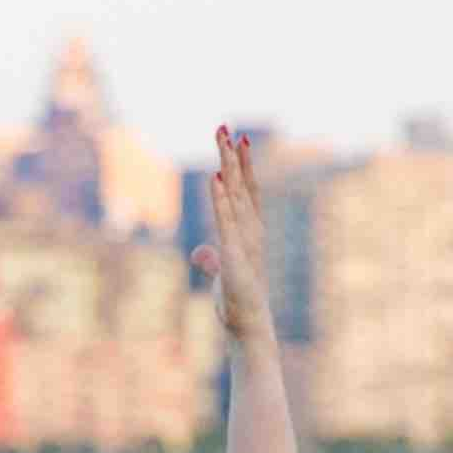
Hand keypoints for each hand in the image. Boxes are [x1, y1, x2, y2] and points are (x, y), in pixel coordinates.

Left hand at [208, 125, 280, 345]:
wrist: (248, 326)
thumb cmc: (237, 302)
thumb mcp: (221, 273)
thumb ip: (211, 259)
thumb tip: (200, 251)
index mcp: (250, 231)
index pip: (248, 190)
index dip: (243, 164)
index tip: (239, 139)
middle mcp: (251, 230)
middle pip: (241, 184)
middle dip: (232, 155)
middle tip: (224, 126)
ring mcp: (244, 240)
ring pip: (235, 195)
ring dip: (228, 167)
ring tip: (222, 140)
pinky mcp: (234, 253)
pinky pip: (226, 220)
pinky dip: (220, 199)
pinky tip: (215, 179)